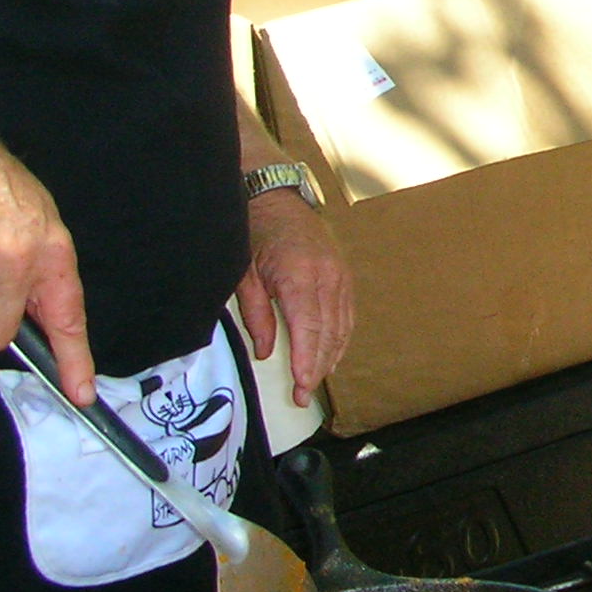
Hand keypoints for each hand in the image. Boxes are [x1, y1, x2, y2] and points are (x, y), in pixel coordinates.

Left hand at [236, 192, 352, 407]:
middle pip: (328, 332)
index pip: (308, 330)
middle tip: (303, 395)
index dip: (306, 362)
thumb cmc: (255, 232)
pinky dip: (341, 337)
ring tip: (315, 380)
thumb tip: (266, 352)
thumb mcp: (245, 275)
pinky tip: (332, 354)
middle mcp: (326, 276)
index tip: (301, 387)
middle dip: (317, 367)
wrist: (276, 197)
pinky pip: (347, 313)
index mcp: (299, 275)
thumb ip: (256, 316)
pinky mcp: (343, 274)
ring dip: (330, 356)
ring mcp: (339, 274)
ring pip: (342, 326)